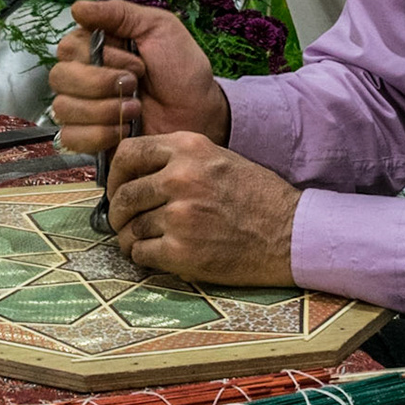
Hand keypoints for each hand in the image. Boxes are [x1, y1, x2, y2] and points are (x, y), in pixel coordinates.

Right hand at [50, 0, 230, 153]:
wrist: (199, 112)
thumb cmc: (182, 69)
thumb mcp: (158, 27)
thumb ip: (118, 13)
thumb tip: (77, 8)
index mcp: (95, 46)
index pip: (67, 48)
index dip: (100, 58)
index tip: (136, 63)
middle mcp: (83, 76)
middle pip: (59, 78)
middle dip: (101, 84)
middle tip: (135, 85)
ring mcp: (84, 108)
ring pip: (63, 108)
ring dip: (105, 110)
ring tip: (136, 109)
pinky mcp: (90, 138)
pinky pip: (71, 137)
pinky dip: (100, 134)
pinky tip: (124, 130)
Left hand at [106, 132, 299, 285]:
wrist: (288, 233)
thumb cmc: (256, 196)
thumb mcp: (217, 158)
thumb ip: (177, 160)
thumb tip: (134, 174)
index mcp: (188, 148)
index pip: (127, 153)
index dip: (115, 175)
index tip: (118, 188)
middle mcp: (180, 177)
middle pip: (124, 195)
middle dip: (119, 212)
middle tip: (124, 222)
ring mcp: (180, 215)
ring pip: (130, 228)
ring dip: (131, 237)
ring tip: (144, 241)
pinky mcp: (182, 251)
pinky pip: (141, 253)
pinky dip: (143, 256)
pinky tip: (157, 254)